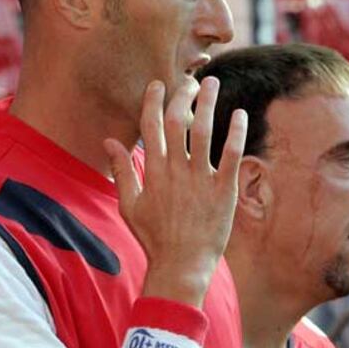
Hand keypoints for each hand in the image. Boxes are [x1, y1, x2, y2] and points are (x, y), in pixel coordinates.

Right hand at [104, 77, 246, 305]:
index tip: (158, 84)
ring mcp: (201, 179)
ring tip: (212, 83)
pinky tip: (239, 114)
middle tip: (190, 81)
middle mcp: (176, 170)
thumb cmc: (154, 237)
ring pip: (203, 132)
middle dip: (182, 96)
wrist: (182, 265)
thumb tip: (109, 141)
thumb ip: (122, 171)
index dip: (153, 101)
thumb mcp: (129, 205)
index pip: (150, 126)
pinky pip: (232, 155)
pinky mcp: (224, 190)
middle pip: (177, 122)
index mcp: (154, 172)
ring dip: (208, 104)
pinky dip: (236, 132)